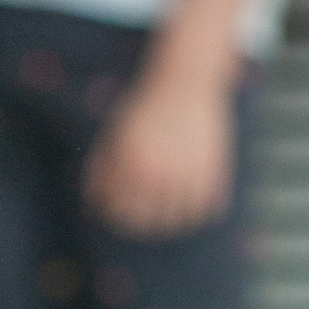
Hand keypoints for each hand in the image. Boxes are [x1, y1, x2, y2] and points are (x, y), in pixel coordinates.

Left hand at [86, 59, 232, 234]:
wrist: (183, 84)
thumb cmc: (142, 113)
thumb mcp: (113, 137)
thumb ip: (100, 172)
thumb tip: (95, 208)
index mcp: (128, 166)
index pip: (118, 212)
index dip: (115, 217)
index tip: (119, 213)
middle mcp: (157, 174)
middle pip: (147, 222)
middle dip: (141, 224)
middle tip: (143, 216)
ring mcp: (187, 175)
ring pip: (178, 221)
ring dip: (170, 219)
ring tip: (166, 207)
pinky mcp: (213, 173)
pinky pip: (205, 210)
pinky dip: (197, 210)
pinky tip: (188, 199)